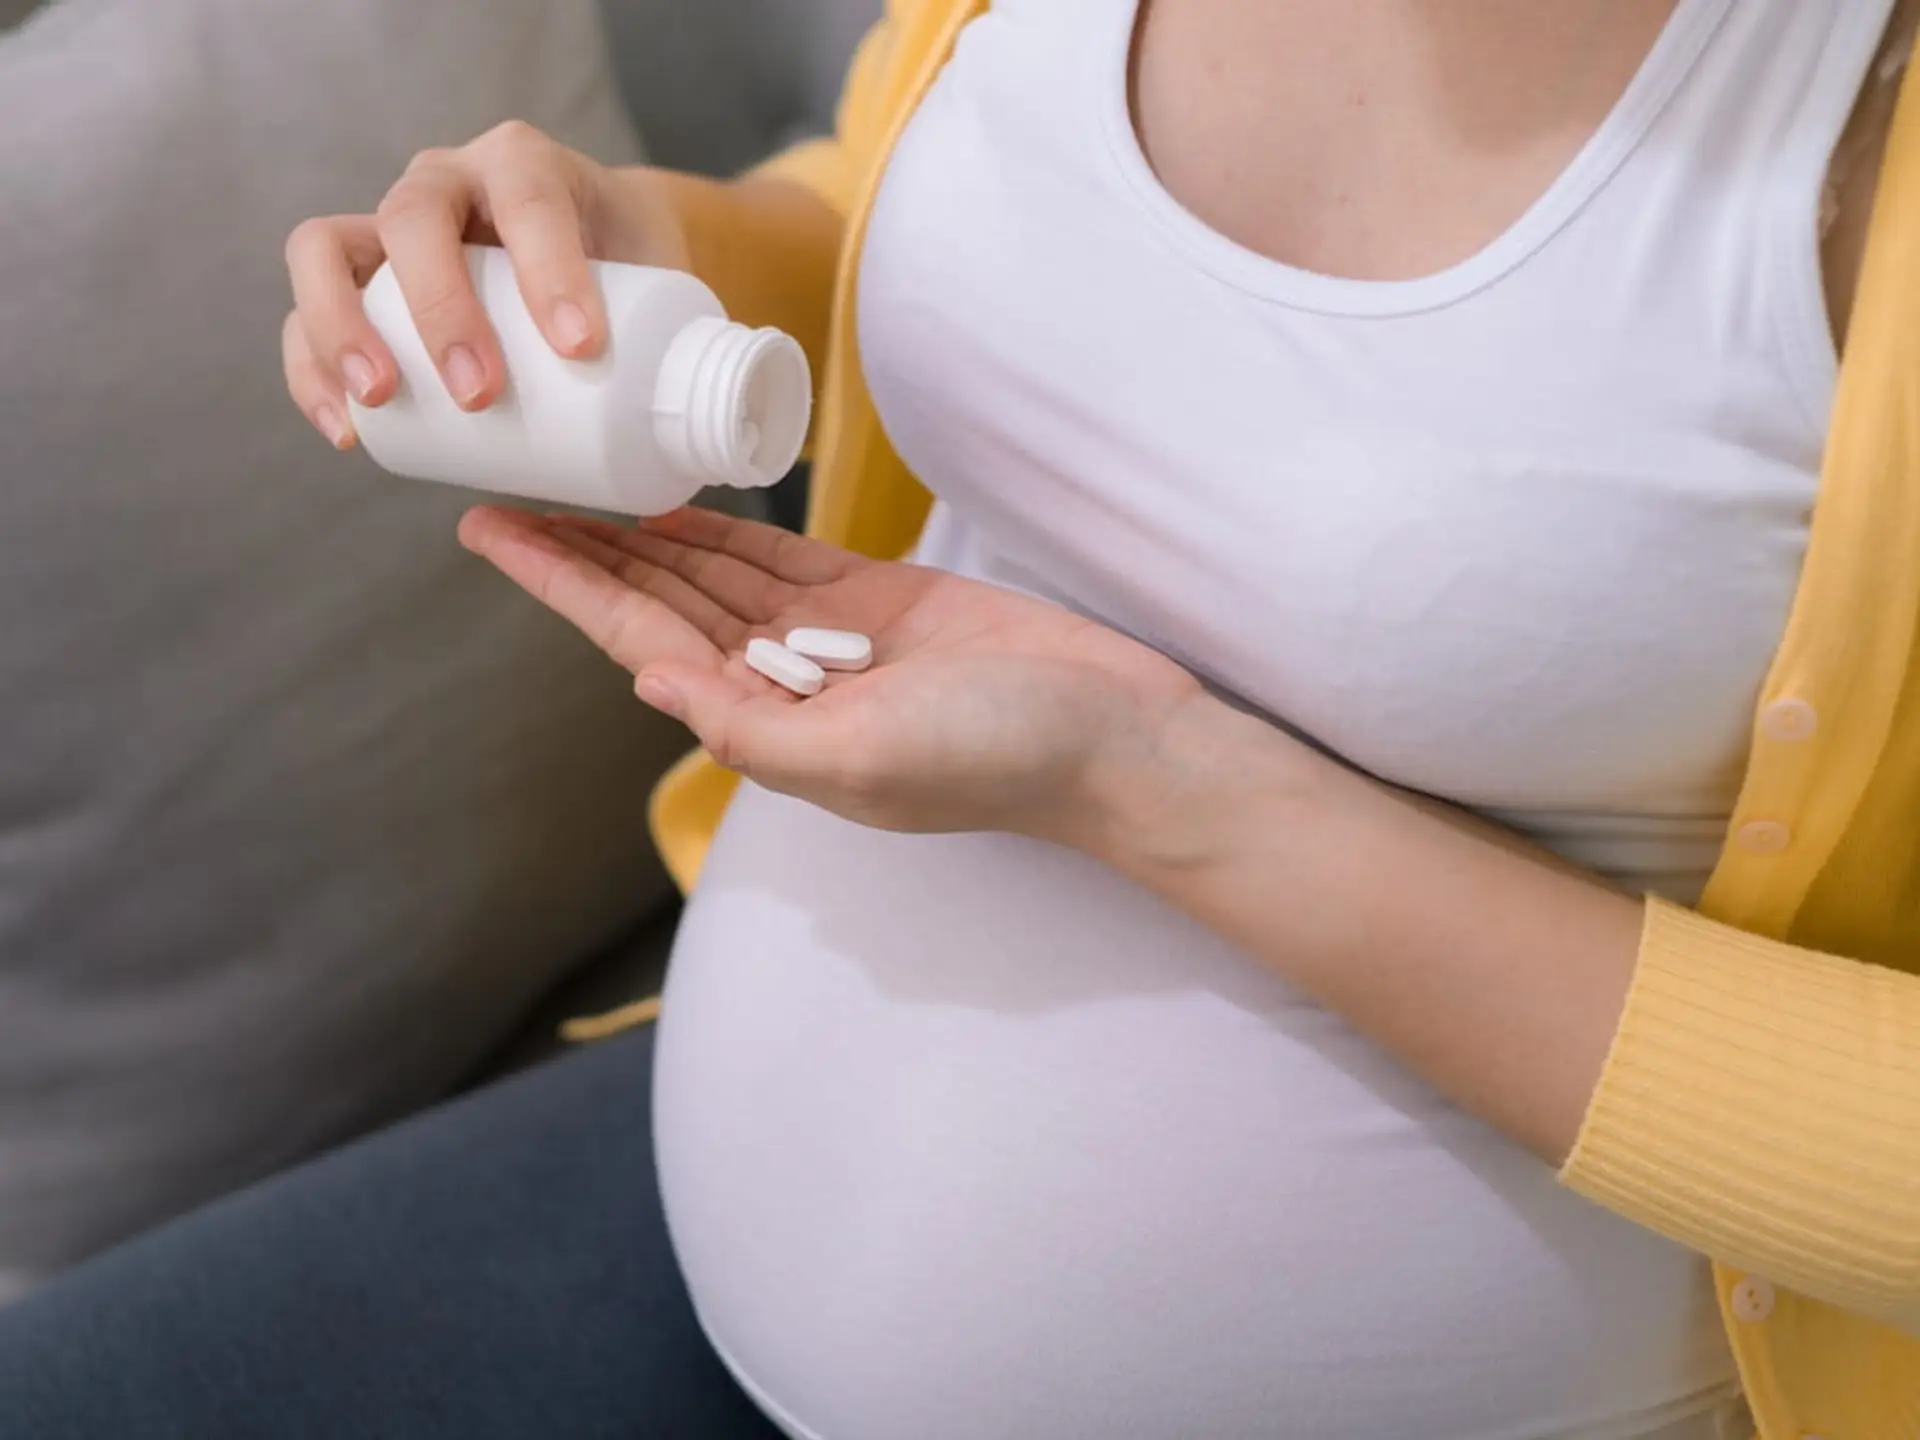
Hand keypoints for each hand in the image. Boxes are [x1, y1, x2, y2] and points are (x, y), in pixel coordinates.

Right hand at [282, 121, 687, 447]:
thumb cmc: (626, 278)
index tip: (581, 347)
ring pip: (329, 250)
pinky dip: (311, 367)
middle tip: (482, 392)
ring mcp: (387, 224)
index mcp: (528, 165)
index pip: (531, 200)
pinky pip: (304, 310)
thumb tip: (703, 469)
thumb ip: (689, 358)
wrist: (589, 256)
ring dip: (343, 327)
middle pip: (415, 218)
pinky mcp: (353, 277)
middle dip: (442, 308)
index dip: (550, 268)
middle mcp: (448, 179)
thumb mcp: (661, 292)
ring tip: (381, 403)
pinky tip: (347, 430)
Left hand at [458, 506, 1205, 840]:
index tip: (491, 535)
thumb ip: (749, 728)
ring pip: (711, 574)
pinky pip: (781, 557)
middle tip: (508, 488)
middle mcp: (784, 683)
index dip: (563, 585)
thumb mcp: (860, 761)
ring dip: (640, 533)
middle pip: (658, 601)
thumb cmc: (996, 759)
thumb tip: (648, 677)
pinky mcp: (881, 600)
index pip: (639, 640)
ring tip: (572, 482)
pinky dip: (725, 530)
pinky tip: (674, 504)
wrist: (1110, 733)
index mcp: (767, 729)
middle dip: (582, 550)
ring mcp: (831, 639)